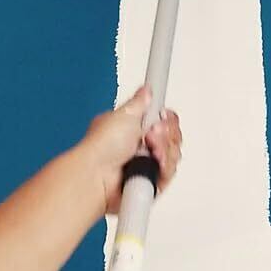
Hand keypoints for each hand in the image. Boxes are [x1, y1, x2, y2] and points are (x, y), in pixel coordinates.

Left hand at [76, 85, 183, 215]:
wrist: (98, 175)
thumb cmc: (102, 146)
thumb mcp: (123, 114)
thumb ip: (140, 102)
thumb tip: (147, 90)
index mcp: (131, 126)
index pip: (161, 119)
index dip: (165, 119)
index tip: (160, 118)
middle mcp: (139, 145)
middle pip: (170, 136)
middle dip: (165, 135)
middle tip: (150, 136)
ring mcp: (144, 163)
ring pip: (172, 154)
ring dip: (164, 151)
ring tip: (149, 152)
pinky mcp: (150, 180)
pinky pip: (169, 172)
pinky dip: (164, 168)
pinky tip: (152, 166)